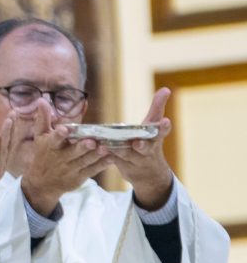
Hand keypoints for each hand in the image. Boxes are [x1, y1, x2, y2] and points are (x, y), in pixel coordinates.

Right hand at [20, 101, 110, 215]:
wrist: (41, 184)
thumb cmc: (42, 155)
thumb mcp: (39, 137)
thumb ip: (43, 119)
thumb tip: (42, 100)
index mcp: (50, 146)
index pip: (54, 140)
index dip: (59, 135)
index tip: (65, 129)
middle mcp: (60, 158)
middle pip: (73, 152)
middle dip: (82, 147)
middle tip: (91, 141)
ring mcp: (70, 169)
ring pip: (85, 161)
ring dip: (96, 155)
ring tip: (106, 148)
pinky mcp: (79, 177)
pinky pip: (92, 170)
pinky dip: (102, 165)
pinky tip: (111, 158)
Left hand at [110, 87, 173, 209]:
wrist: (149, 174)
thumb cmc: (150, 142)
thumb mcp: (154, 126)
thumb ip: (157, 108)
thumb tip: (165, 89)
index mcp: (155, 138)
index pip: (162, 131)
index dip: (164, 127)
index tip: (166, 121)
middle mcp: (147, 150)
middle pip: (144, 147)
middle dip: (141, 145)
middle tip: (136, 142)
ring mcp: (135, 160)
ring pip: (125, 155)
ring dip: (116, 150)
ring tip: (106, 145)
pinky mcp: (123, 167)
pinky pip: (113, 160)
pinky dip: (105, 155)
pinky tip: (96, 148)